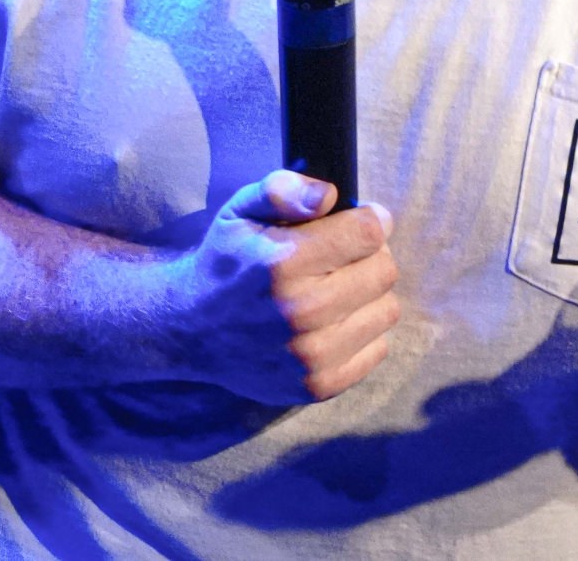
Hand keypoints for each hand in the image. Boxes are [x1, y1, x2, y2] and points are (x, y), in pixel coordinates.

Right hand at [163, 169, 400, 404]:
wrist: (191, 330)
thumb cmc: (226, 262)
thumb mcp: (241, 211)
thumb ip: (284, 190)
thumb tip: (330, 195)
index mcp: (284, 263)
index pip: (370, 233)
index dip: (370, 220)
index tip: (356, 222)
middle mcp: (301, 312)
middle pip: (384, 270)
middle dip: (368, 257)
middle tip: (340, 260)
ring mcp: (311, 355)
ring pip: (386, 309)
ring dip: (367, 296)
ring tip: (334, 291)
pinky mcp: (319, 385)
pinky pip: (378, 348)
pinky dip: (361, 332)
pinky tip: (330, 324)